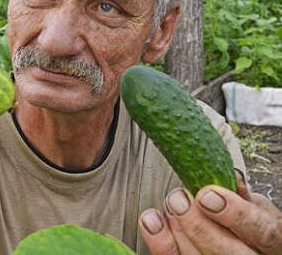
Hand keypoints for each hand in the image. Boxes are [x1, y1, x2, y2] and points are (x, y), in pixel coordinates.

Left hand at [139, 173, 281, 253]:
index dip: (236, 215)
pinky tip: (151, 221)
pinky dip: (161, 243)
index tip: (207, 195)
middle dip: (199, 226)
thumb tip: (232, 177)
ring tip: (169, 203)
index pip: (264, 233)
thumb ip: (243, 196)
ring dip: (177, 232)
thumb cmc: (250, 222)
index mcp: (275, 242)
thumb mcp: (255, 207)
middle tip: (178, 199)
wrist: (244, 242)